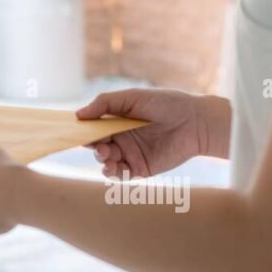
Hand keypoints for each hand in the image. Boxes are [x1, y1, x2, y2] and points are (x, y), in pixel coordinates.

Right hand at [76, 89, 230, 179]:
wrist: (196, 122)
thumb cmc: (166, 103)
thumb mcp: (132, 97)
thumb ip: (104, 104)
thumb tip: (78, 115)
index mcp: (117, 120)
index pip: (93, 127)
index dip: (83, 130)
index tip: (75, 132)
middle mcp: (122, 137)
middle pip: (97, 145)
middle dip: (93, 146)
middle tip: (99, 145)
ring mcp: (130, 154)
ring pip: (106, 161)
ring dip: (102, 160)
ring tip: (107, 156)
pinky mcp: (141, 168)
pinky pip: (121, 174)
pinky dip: (112, 173)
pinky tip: (112, 168)